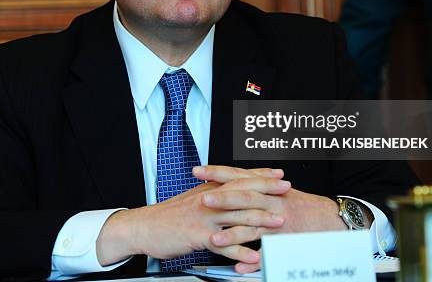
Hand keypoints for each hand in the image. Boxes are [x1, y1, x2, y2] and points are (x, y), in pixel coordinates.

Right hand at [96, 168, 289, 266]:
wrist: (144, 227)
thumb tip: (231, 193)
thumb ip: (213, 195)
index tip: (279, 173)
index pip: (238, 178)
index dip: (260, 175)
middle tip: (287, 190)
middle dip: (267, 190)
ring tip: (279, 223)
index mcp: (208, 189)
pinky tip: (254, 257)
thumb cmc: (170, 215)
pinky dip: (240, 252)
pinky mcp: (198, 235)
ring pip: (237, 216)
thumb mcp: (193, 199)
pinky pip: (224, 244)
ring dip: (261, 219)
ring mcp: (204, 217)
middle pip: (242, 191)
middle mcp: (208, 199)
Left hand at [195, 166, 345, 273]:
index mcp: (266, 187)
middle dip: (222, 197)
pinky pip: (268, 252)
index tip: (197, 170)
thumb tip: (231, 179)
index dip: (217, 172)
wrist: (330, 218)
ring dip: (232, 234)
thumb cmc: (301, 204)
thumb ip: (254, 185)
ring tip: (213, 240)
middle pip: (244, 196)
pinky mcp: (286, 240)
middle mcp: (272, 200)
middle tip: (202, 199)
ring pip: (253, 226)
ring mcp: (279, 220)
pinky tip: (240, 266)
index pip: (238, 175)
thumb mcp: (276, 190)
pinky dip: (253, 260)